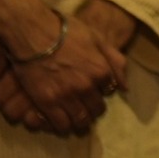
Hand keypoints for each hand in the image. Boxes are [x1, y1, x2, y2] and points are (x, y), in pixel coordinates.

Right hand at [0, 0, 128, 135]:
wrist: (34, 32)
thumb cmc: (66, 31)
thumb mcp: (98, 40)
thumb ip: (115, 62)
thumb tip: (124, 87)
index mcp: (102, 71)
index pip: (108, 93)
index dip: (101, 93)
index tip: (93, 93)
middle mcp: (87, 86)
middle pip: (96, 110)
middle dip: (92, 110)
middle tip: (84, 109)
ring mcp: (67, 96)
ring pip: (80, 120)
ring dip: (79, 121)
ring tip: (74, 118)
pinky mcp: (47, 102)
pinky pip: (61, 124)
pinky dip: (63, 126)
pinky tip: (60, 121)